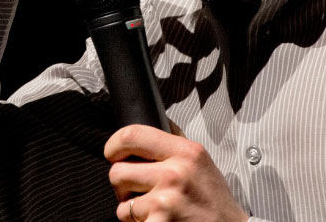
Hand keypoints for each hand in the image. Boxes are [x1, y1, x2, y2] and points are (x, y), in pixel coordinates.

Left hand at [105, 122, 249, 221]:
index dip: (113, 145)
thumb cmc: (212, 198)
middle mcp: (176, 173)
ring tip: (153, 208)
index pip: (131, 135)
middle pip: (118, 171)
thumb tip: (150, 115)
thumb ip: (174, 139)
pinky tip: (158, 220)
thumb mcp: (200, 160)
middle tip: (138, 190)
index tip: (113, 153)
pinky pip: (129, 221)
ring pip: (122, 203)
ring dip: (131, 208)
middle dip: (122, 184)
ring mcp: (167, 200)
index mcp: (186, 152)